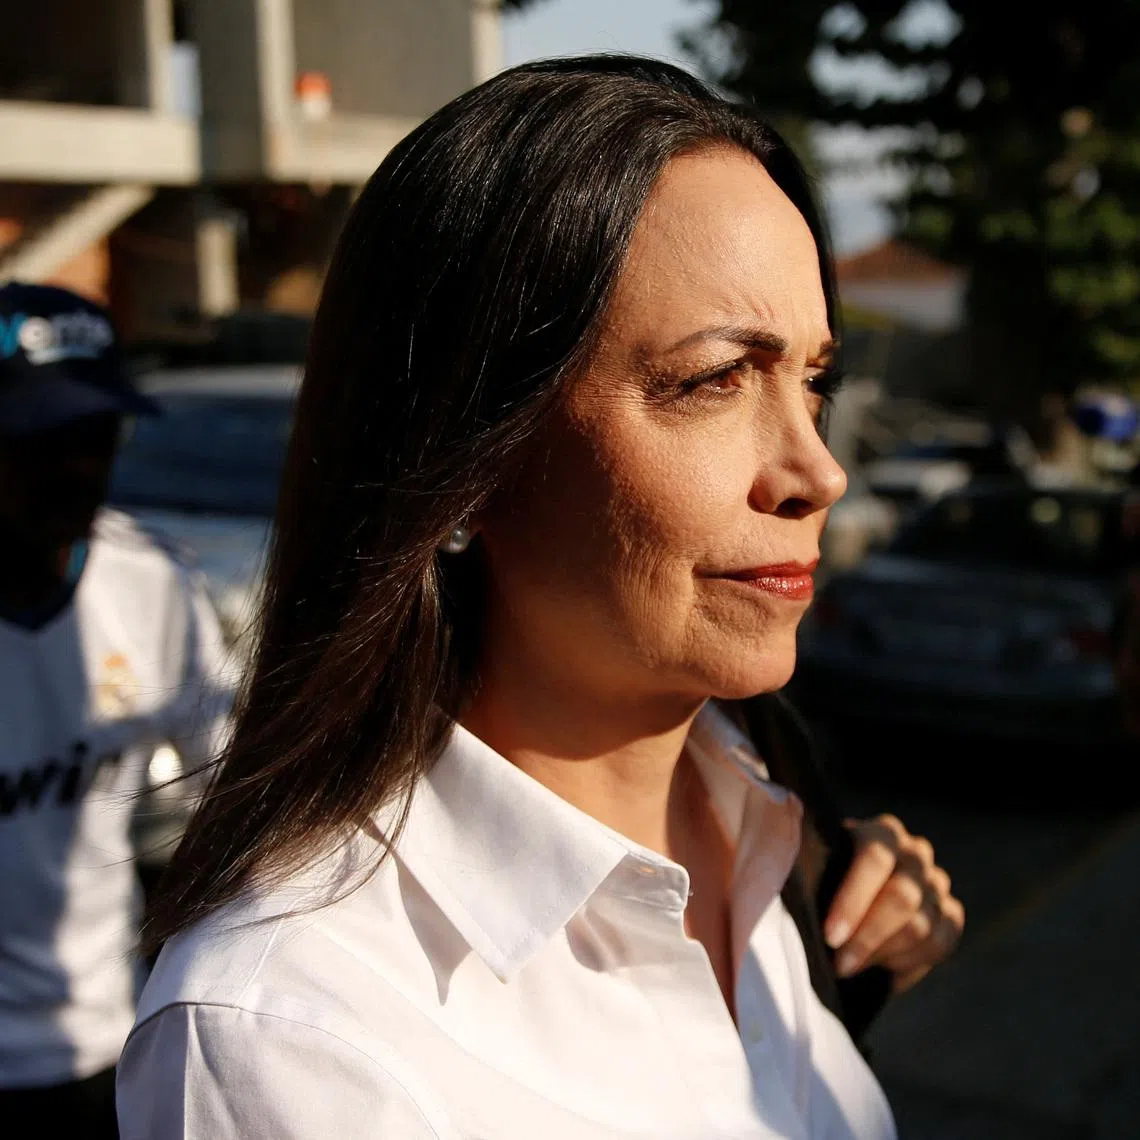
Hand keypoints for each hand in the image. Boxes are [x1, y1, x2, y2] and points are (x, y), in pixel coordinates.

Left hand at [822, 814, 964, 992]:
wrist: (852, 895)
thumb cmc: (826, 878)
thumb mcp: (817, 866)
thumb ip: (810, 866)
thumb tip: (786, 866)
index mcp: (882, 833)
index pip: (874, 858)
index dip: (853, 900)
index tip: (830, 936)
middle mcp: (915, 853)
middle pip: (903, 897)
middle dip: (867, 938)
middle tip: (839, 965)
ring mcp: (937, 884)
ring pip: (922, 927)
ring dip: (883, 955)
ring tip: (850, 969)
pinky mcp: (951, 915)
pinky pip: (940, 945)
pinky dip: (909, 964)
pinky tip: (880, 972)